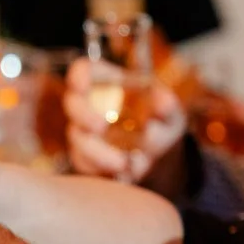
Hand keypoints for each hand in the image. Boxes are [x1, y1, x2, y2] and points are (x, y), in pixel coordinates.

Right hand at [66, 58, 185, 184]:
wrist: (159, 151)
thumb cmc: (160, 119)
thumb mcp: (171, 110)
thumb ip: (167, 105)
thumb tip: (164, 103)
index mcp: (107, 82)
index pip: (83, 71)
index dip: (78, 76)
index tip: (81, 85)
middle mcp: (89, 105)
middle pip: (73, 104)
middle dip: (84, 115)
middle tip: (101, 127)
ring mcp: (84, 132)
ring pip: (78, 139)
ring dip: (97, 151)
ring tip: (123, 162)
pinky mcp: (85, 157)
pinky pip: (85, 164)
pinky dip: (103, 170)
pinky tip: (126, 173)